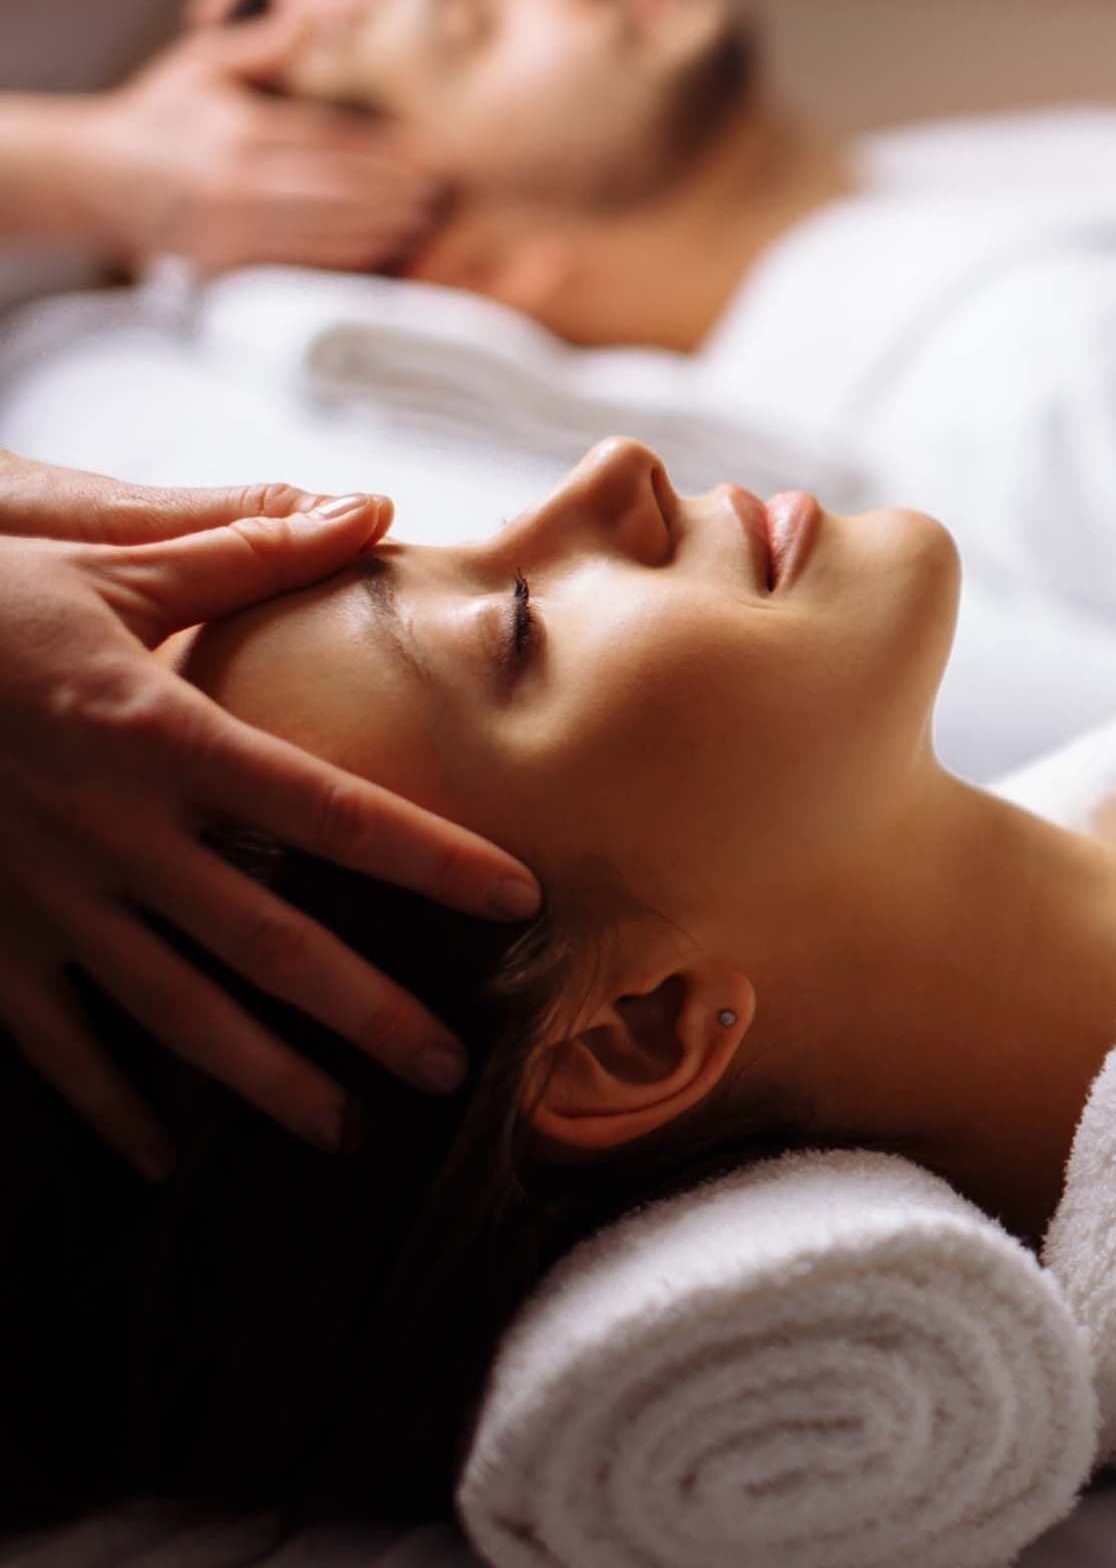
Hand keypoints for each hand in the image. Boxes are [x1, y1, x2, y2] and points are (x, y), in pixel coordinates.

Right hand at [0, 457, 538, 1178]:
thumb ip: (241, 549)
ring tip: (347, 1132)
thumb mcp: (99, 559)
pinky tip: (163, 1158)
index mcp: (155, 736)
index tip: (516, 901)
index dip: (427, 858)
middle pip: (267, 942)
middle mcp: (108, 833)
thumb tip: (366, 510)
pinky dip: (104, 1107)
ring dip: (264, 1079)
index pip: (325, 809)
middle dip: (364, 1013)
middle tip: (449, 1070)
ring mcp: (39, 900)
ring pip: (173, 1012)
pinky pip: (50, 1044)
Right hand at [69, 16, 442, 272]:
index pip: (331, 141)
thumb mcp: (200, 65)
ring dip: (383, 229)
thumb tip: (318, 12)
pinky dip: (347, 260)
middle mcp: (235, 182)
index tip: (428, 151)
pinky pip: (302, 265)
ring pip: (328, 233)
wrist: (89, 179)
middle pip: (340, 191)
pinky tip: (380, 250)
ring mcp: (230, 230)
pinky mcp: (225, 265)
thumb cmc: (154, 114)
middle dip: (396, 193)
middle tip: (443, 191)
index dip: (386, 150)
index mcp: (236, 130)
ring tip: (424, 220)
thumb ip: (264, 44)